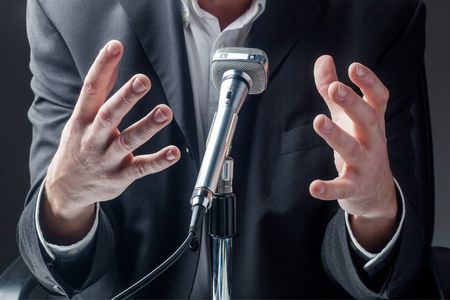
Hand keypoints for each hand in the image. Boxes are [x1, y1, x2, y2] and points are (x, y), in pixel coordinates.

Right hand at [42, 40, 179, 243]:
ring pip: (127, 142)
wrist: (67, 187)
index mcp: (83, 119)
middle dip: (126, 97)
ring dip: (146, 127)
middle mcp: (93, 138)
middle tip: (143, 81)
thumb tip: (114, 61)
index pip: (91, 89)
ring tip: (164, 112)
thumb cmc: (79, 145)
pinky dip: (158, 161)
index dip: (102, 66)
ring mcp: (106, 159)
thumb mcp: (82, 118)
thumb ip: (101, 91)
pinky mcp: (120, 176)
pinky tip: (174, 152)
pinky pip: (140, 168)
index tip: (115, 46)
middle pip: (109, 115)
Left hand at [309, 55, 396, 251]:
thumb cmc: (360, 145)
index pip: (378, 99)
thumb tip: (324, 59)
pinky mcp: (354, 187)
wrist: (376, 192)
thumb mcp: (347, 117)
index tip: (354, 67)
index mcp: (372, 122)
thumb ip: (332, 90)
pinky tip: (313, 186)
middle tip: (335, 88)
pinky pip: (342, 188)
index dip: (369, 82)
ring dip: (336, 135)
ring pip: (352, 149)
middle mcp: (372, 141)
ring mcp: (365, 165)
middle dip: (352, 103)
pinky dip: (329, 188)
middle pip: (366, 119)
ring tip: (318, 121)